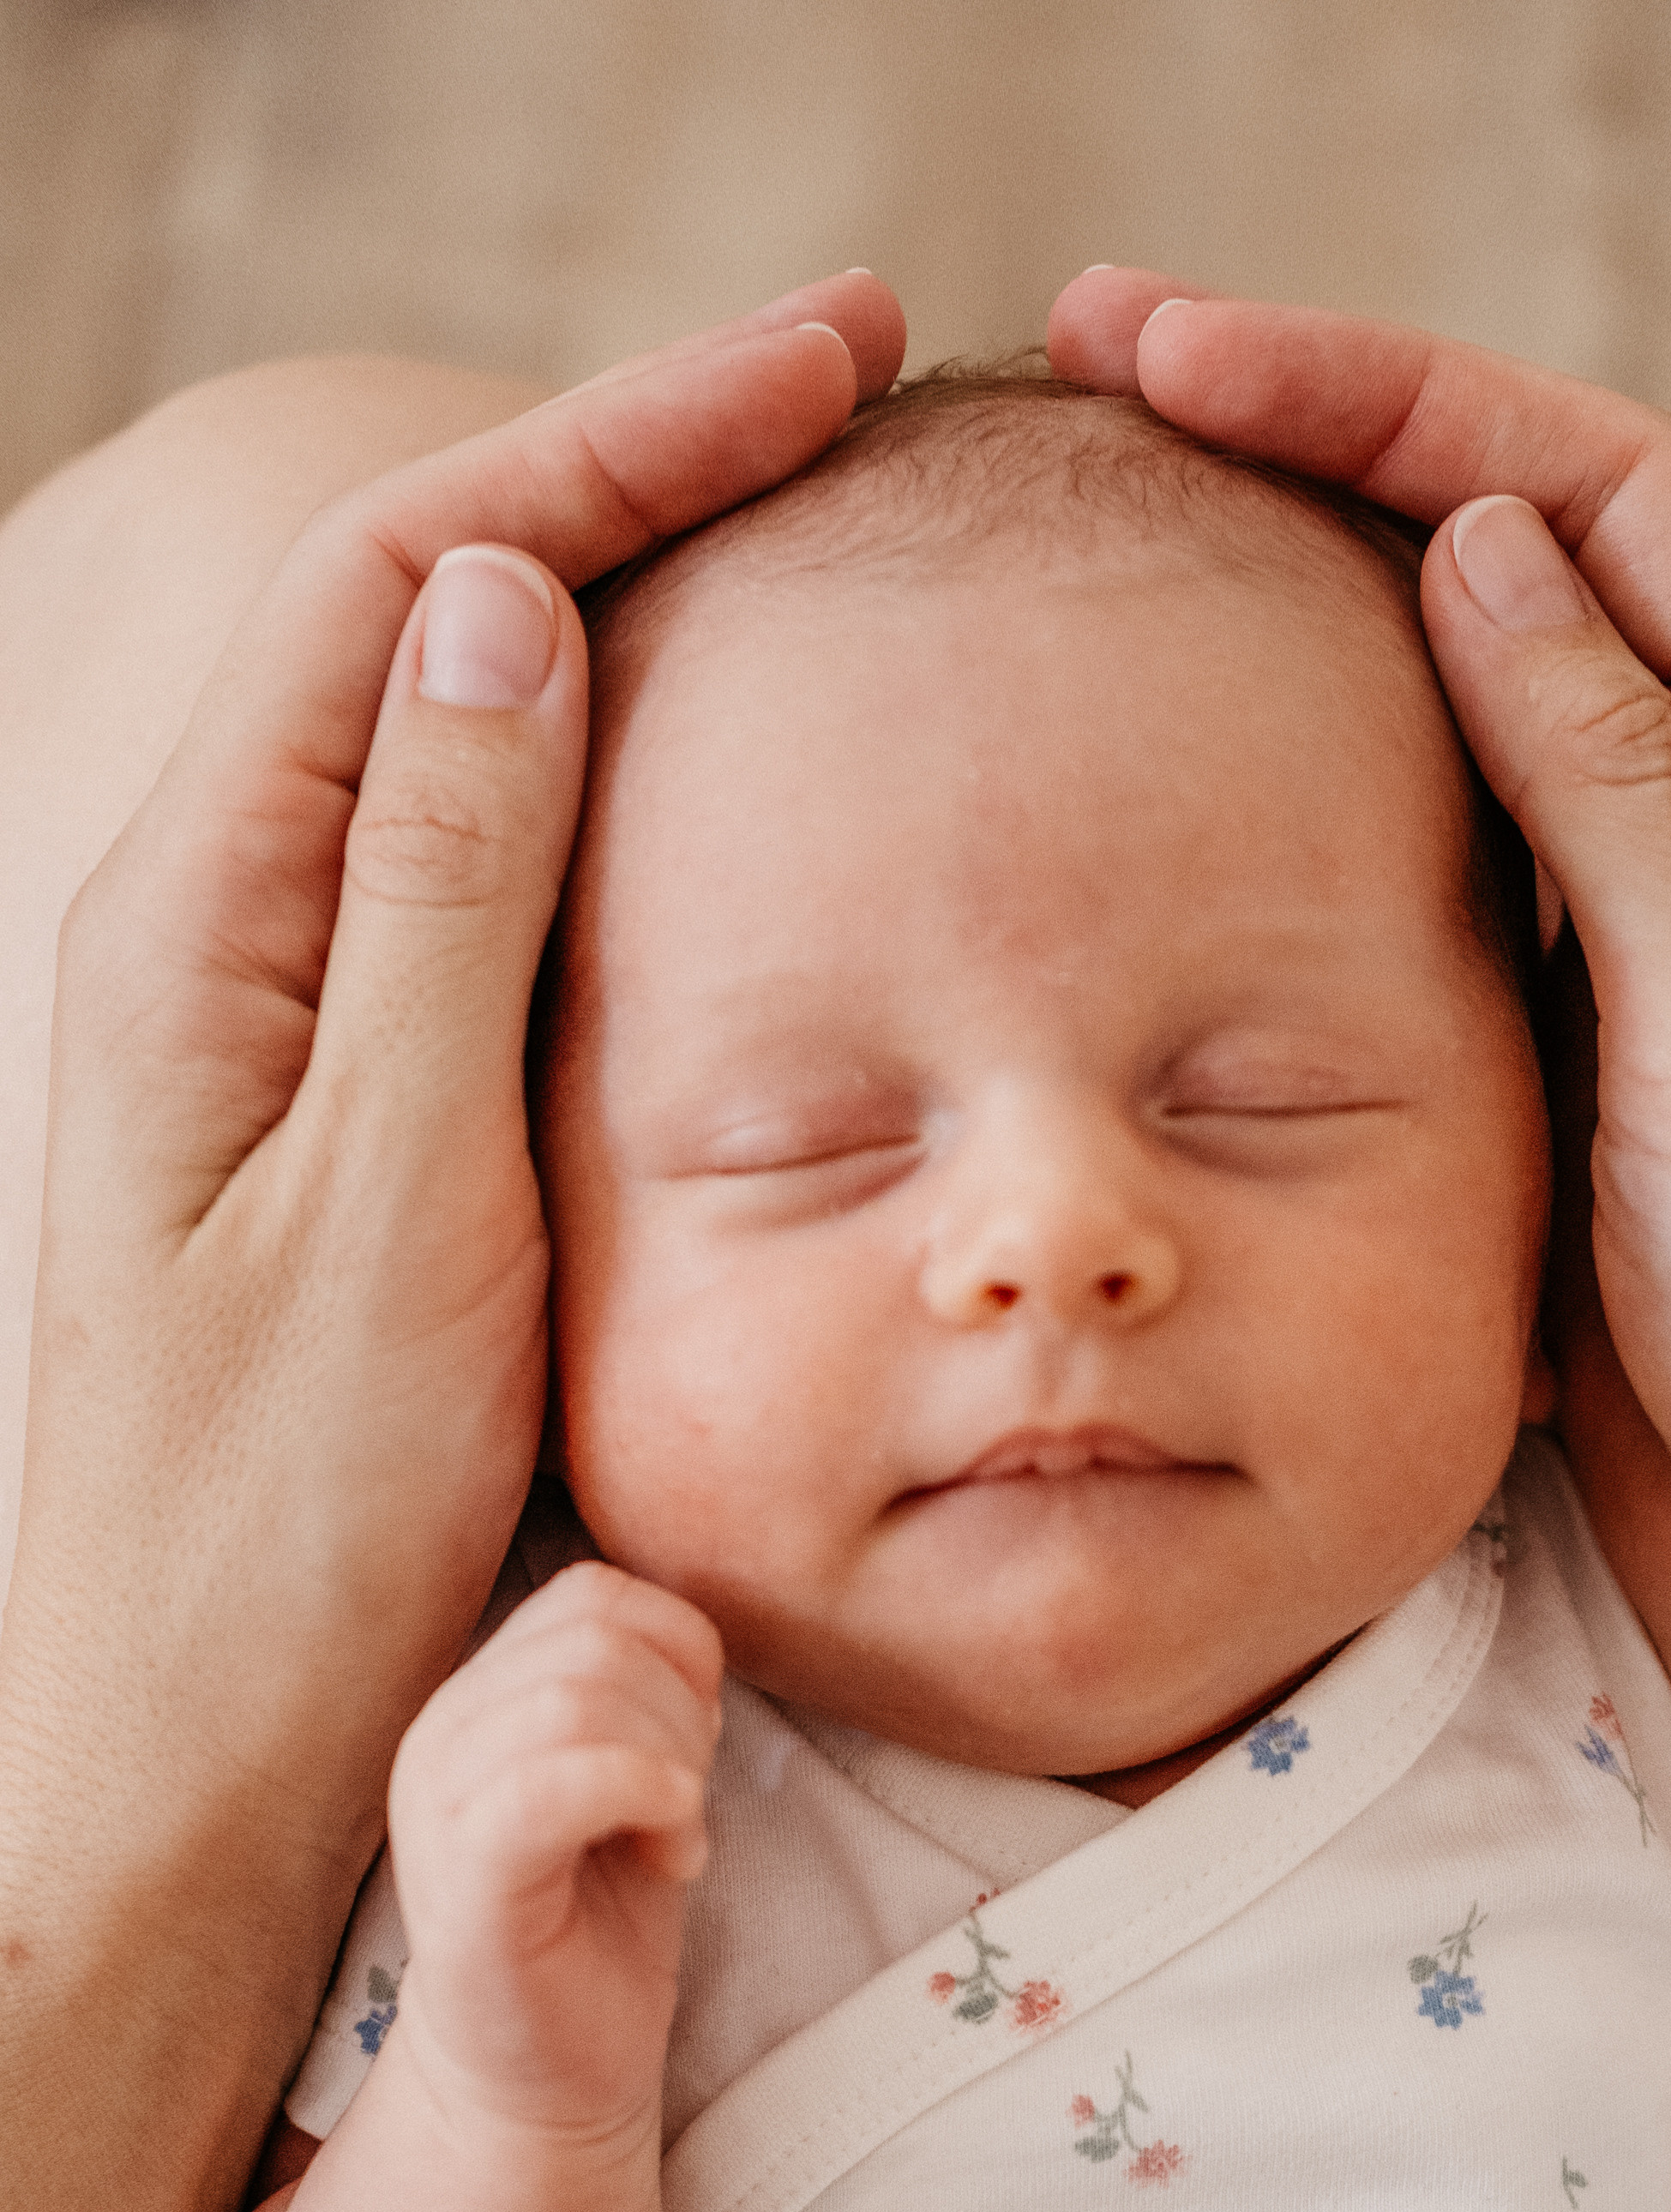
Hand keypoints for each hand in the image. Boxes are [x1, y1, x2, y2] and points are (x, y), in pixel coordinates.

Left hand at [2, 273, 904, 1922]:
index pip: (403, 579)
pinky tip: (711, 770)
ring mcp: (282, 1015)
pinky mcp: (346, 1105)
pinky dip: (601, 775)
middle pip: (421, 610)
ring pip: (453, 729)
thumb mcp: (389, 1208)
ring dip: (620, 598)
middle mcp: (223, 935)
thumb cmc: (277, 1530)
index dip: (611, 439)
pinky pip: (470, 873)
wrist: (197, 1754)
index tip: (816, 364)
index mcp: (206, 926)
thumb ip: (439, 905)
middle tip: (839, 390)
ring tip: (804, 524)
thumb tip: (496, 601)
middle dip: (627, 469)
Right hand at [387, 1563, 720, 2130]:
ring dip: (671, 1763)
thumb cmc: (595, 1925)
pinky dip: (643, 1796)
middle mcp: (440, 1736)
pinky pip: (551, 1784)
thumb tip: (688, 1637)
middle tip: (686, 1805)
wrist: (545, 2077)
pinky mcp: (465, 1885)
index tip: (694, 1744)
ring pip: (579, 1696)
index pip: (592, 1594)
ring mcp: (440, 1809)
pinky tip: (672, 1858)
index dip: (678, 1653)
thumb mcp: (628, 1777)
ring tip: (673, 1839)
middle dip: (683, 1713)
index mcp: (477, 1699)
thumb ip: (638, 1692)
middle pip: (596, 1637)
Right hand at [1045, 273, 1670, 1839]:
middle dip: (1327, 460)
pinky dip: (1318, 826)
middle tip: (1107, 390)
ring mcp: (1655, 955)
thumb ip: (1614, 792)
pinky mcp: (1573, 1074)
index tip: (1182, 355)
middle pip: (1529, 570)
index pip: (1607, 497)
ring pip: (1466, 727)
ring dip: (1311, 628)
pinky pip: (1434, 900)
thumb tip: (1483, 545)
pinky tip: (1186, 802)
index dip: (1393, 399)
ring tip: (1120, 555)